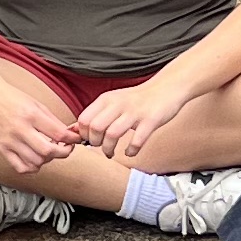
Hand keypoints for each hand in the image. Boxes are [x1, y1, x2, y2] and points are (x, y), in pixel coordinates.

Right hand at [0, 85, 78, 177]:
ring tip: (48, 151)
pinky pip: (20, 167)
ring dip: (47, 160)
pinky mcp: (1, 148)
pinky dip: (31, 167)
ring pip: (36, 162)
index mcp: (31, 114)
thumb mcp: (36, 103)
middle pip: (48, 152)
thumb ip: (52, 121)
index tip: (75, 139)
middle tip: (65, 148)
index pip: (59, 134)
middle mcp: (20, 129)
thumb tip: (68, 135)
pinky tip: (34, 159)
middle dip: (63, 152)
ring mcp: (9, 141)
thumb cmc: (10, 97)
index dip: (72, 139)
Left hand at [71, 79, 190, 162]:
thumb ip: (95, 115)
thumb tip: (73, 131)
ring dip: (108, 149)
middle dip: (94, 142)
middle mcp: (118, 104)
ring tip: (111, 153)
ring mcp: (135, 112)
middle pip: (95, 127)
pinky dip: (131, 151)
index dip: (83, 134)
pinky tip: (130, 151)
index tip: (90, 140)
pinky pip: (136, 141)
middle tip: (100, 146)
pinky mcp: (150, 121)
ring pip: (112, 134)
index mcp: (106, 99)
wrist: (167, 88)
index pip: (84, 119)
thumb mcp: (113, 102)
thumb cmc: (137, 100)